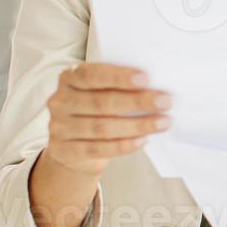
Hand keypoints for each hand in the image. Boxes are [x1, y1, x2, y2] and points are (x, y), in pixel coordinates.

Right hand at [43, 63, 172, 177]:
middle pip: (101, 102)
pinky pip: (99, 149)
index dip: (118, 77)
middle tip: (166, 102)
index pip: (91, 75)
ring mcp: (60, 127)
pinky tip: (143, 139)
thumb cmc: (96, 110)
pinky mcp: (66, 151)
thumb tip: (156, 86)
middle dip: (137, 102)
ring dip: (137, 125)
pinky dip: (124, 145)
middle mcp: (61, 101)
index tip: (146, 79)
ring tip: (163, 122)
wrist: (75, 146)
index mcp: (69, 78)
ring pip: (102, 127)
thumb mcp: (102, 91)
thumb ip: (119, 86)